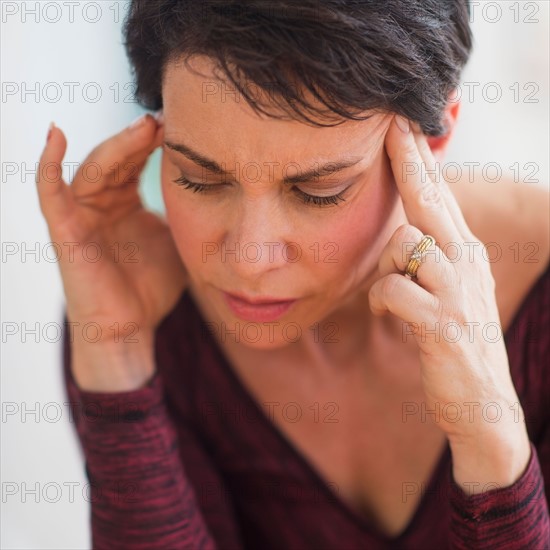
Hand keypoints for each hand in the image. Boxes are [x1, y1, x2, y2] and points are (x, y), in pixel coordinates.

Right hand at [36, 114, 187, 389]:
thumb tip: (208, 191)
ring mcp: (82, 215)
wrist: (130, 328)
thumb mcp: (175, 242)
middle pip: (117, 159)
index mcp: (125, 204)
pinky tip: (55, 134)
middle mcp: (101, 204)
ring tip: (144, 127)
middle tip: (166, 120)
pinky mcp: (66, 232)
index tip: (182, 126)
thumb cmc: (150, 288)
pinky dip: (48, 164)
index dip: (154, 142)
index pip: (136, 162)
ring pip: (94, 169)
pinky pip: (51, 194)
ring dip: (117, 146)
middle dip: (140, 138)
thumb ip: (182, 215)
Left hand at [367, 115, 530, 489]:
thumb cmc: (453, 336)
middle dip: (410, 160)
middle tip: (392, 124)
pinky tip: (385, 314)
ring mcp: (457, 290)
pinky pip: (392, 290)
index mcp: (463, 250)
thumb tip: (401, 230)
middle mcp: (465, 260)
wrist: (481, 400)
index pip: (438, 194)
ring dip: (385, 268)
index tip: (402, 122)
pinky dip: (379, 300)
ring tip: (390, 294)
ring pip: (403, 244)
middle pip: (430, 199)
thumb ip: (429, 256)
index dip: (420, 157)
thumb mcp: (447, 288)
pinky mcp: (442, 322)